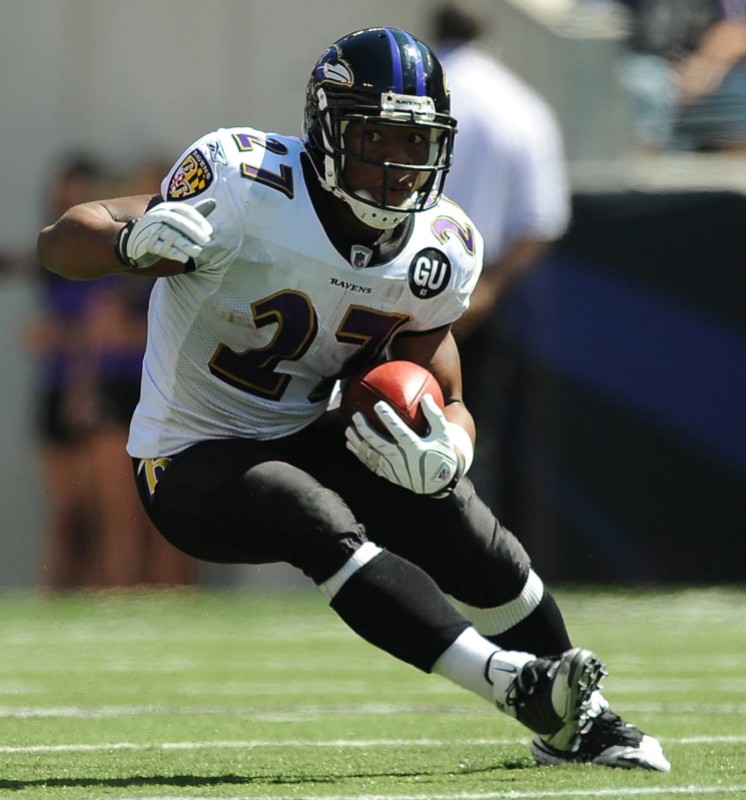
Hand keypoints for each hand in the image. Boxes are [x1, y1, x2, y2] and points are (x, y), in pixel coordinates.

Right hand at [115, 198, 215, 267]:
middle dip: (193, 232)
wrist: (132, 242)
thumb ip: (195, 213)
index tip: (209, 232)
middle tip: (206, 241)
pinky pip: (161, 248)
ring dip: (186, 245)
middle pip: (178, 222)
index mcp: (166, 208)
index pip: (184, 210)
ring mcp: (150, 229)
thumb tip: (215, 202)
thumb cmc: (161, 230)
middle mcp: (157, 216)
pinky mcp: (145, 244)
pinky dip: (174, 253)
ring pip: (170, 236)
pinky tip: (184, 259)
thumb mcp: (178, 219)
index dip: (198, 220)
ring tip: (198, 252)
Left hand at [345, 394, 461, 496]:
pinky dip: (360, 454)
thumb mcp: (443, 435)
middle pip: (377, 442)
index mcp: (414, 447)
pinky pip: (370, 464)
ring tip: (348, 430)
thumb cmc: (441, 454)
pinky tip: (352, 445)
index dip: (387, 417)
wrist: (438, 483)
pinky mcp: (388, 475)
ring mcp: (392, 469)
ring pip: (370, 455)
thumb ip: (434, 415)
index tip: (377, 404)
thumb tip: (425, 396)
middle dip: (364, 428)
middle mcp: (401, 459)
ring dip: (357, 442)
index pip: (397, 430)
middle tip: (356, 416)